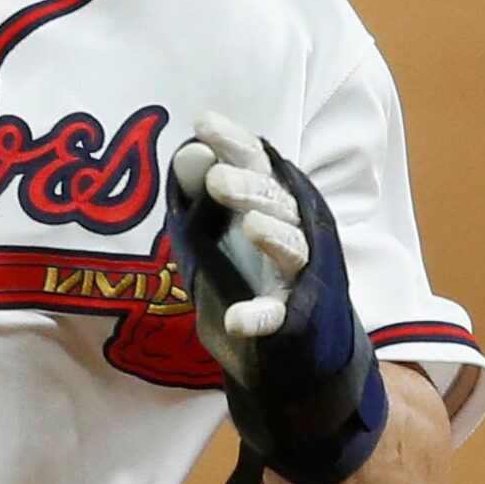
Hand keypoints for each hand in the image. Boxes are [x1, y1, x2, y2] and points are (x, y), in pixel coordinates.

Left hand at [167, 111, 384, 483]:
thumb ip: (198, 203)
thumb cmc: (248, 284)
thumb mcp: (214, 241)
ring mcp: (299, 279)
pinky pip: (280, 318)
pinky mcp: (297, 322)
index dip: (234, 142)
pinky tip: (241, 320)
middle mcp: (294, 235)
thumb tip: (184, 155)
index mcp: (273, 207)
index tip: (203, 121)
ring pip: (291, 248)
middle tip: (216, 179)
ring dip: (272, 235)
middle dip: (248, 187)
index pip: (259, 165)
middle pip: (275, 201)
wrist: (289, 362)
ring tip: (250, 227)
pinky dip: (262, 318)